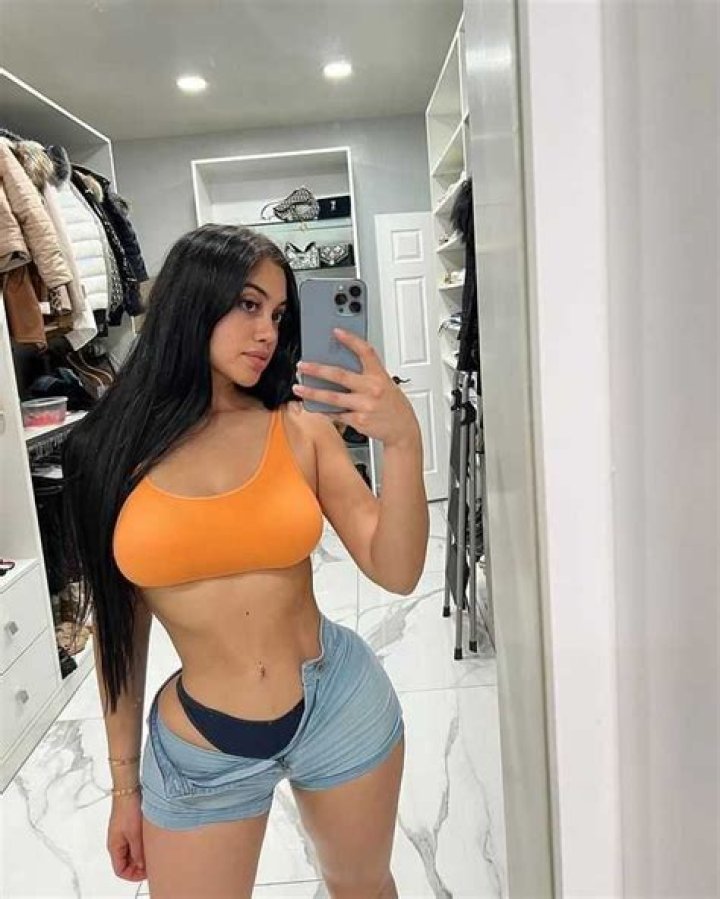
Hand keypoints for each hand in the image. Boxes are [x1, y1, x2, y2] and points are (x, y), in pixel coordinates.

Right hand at [107, 793, 145, 880]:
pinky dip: (141, 846)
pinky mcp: (128, 827)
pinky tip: (150, 842)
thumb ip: (137, 852)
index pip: (120, 870)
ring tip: (151, 852)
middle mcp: (116, 842)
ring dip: (140, 855)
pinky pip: (133, 842)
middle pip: (126, 863)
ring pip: (130, 853)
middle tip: (151, 864)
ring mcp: (122, 834)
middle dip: (138, 866)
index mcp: (114, 847)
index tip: (145, 873)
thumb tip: (141, 865)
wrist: (129, 790)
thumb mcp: (135, 835)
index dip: (133, 875)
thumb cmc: (128, 809)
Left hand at [293, 328, 419, 447]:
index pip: (365, 352)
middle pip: (339, 375)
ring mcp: (364, 405)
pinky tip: (313, 406)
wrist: (403, 430)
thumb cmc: (393, 406)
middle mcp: (372, 389)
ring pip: (332, 397)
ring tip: (299, 389)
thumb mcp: (386, 384)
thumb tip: (341, 367)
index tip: (336, 332)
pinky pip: (336, 414)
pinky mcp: (359, 421)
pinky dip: (323, 410)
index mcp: (379, 376)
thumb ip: (367, 375)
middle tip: (302, 366)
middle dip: (317, 370)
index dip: (351, 340)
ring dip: (312, 393)